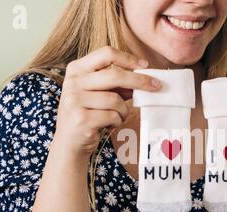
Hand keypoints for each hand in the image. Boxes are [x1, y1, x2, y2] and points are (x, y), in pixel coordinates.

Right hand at [54, 46, 161, 160]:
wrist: (69, 143)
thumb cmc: (88, 114)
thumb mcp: (97, 93)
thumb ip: (115, 83)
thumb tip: (144, 76)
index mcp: (76, 69)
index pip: (106, 54)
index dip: (128, 58)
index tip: (145, 65)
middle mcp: (73, 83)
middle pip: (115, 75)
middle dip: (140, 81)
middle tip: (156, 86)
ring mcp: (75, 101)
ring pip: (116, 100)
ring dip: (123, 110)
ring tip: (117, 116)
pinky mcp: (82, 119)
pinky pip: (113, 116)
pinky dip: (116, 122)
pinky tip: (108, 125)